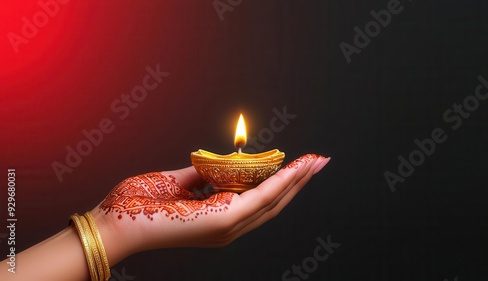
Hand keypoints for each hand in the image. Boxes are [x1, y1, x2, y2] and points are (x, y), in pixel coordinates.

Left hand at [88, 154, 329, 262]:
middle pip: (273, 202)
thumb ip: (201, 174)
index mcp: (217, 218)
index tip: (299, 166)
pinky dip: (279, 183)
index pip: (257, 200)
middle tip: (319, 162)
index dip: (281, 184)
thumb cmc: (139, 206)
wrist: (115, 224)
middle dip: (297, 181)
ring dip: (295, 180)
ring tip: (314, 162)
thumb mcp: (178, 183)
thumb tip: (217, 161)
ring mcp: (226, 226)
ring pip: (271, 200)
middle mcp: (227, 226)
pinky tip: (293, 169)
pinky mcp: (221, 221)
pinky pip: (258, 198)